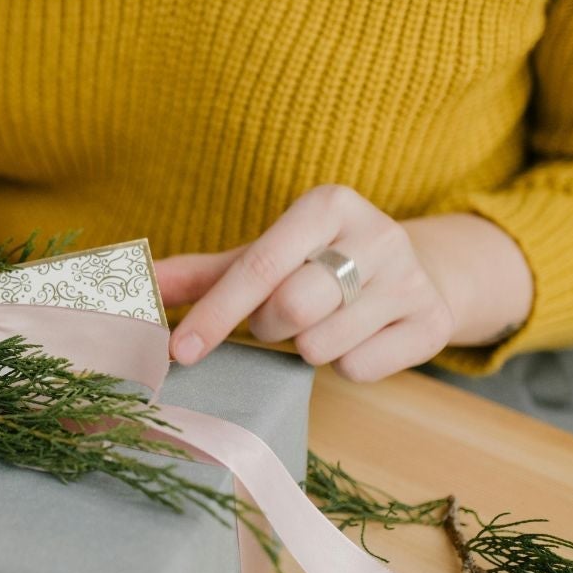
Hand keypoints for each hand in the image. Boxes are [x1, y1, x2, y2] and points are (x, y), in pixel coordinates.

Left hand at [157, 186, 501, 381]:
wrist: (420, 272)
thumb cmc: (322, 263)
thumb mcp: (266, 256)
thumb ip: (204, 272)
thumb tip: (139, 284)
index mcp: (329, 204)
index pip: (259, 267)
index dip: (214, 314)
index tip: (179, 351)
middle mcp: (377, 234)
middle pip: (292, 308)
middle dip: (270, 327)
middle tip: (280, 319)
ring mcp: (411, 279)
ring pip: (323, 345)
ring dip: (307, 347)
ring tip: (324, 323)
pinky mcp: (433, 323)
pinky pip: (360, 368)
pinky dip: (346, 364)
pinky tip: (358, 338)